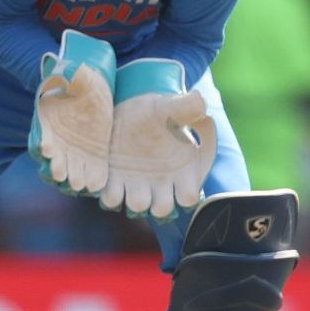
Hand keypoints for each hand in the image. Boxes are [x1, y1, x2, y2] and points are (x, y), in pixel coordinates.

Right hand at [28, 31, 116, 194]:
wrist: (91, 82)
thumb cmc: (75, 76)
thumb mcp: (69, 72)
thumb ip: (67, 73)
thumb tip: (67, 69)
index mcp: (48, 120)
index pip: (41, 137)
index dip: (42, 144)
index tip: (46, 149)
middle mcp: (59, 138)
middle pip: (54, 158)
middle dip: (57, 167)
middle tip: (60, 174)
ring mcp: (76, 147)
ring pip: (71, 167)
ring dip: (73, 176)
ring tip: (76, 184)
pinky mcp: (95, 151)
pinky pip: (93, 166)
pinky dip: (94, 175)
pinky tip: (96, 184)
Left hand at [101, 59, 216, 219]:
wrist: (130, 111)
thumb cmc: (158, 112)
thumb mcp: (171, 107)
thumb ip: (187, 106)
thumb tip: (201, 101)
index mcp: (182, 172)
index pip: (189, 197)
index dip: (185, 194)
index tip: (178, 175)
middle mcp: (161, 184)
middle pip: (162, 209)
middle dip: (156, 202)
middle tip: (150, 180)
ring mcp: (137, 185)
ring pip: (137, 206)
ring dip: (131, 196)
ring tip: (126, 175)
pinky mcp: (115, 181)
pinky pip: (112, 198)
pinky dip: (109, 191)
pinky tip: (108, 174)